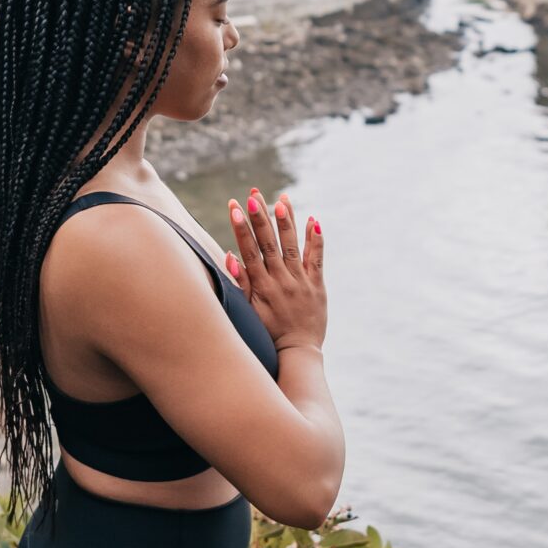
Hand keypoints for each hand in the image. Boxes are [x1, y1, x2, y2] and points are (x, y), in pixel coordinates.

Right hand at [224, 189, 325, 353]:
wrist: (298, 351)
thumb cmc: (269, 332)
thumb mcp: (249, 310)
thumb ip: (241, 282)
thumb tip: (230, 255)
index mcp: (262, 286)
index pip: (249, 250)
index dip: (242, 227)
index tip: (234, 206)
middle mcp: (281, 281)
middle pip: (269, 243)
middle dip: (261, 218)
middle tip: (253, 195)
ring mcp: (301, 282)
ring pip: (292, 246)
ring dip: (286, 222)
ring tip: (282, 199)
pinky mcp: (317, 285)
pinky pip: (317, 258)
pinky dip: (315, 239)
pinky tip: (313, 220)